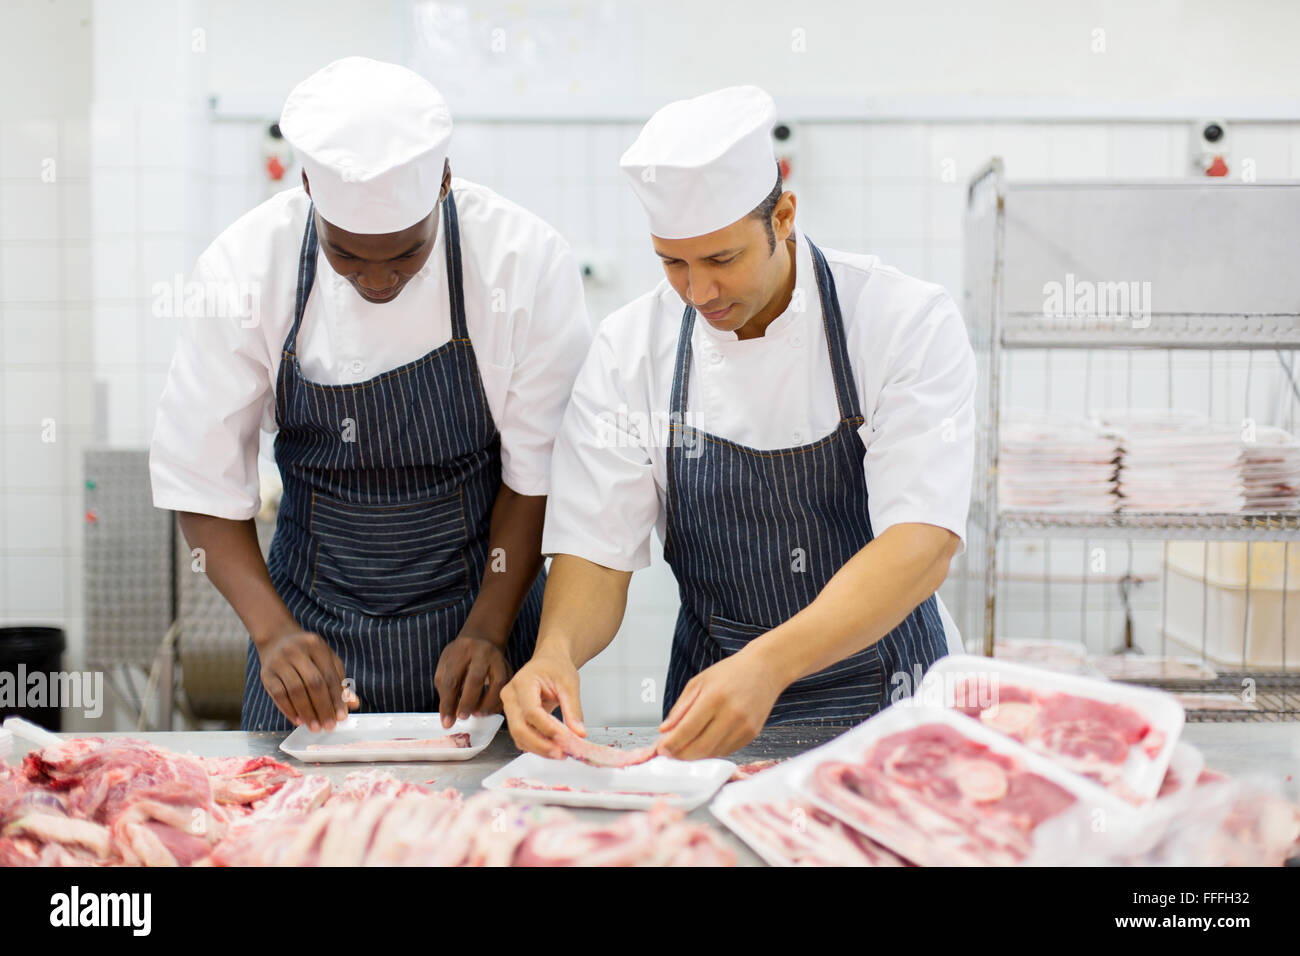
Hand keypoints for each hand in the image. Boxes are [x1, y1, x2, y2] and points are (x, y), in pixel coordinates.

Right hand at [256, 628, 352, 731]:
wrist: (276, 639)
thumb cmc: (307, 653)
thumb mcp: (326, 660)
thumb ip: (339, 681)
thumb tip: (353, 704)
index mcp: (316, 646)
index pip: (329, 675)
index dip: (337, 698)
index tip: (342, 717)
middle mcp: (296, 651)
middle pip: (313, 683)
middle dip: (323, 707)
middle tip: (329, 725)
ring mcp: (279, 662)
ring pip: (295, 690)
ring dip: (306, 712)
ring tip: (314, 726)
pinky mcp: (266, 674)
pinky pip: (278, 695)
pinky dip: (289, 710)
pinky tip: (298, 721)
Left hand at [435, 633, 512, 727]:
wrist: (482, 639)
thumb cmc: (460, 656)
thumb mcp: (446, 666)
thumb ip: (445, 691)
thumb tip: (449, 718)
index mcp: (462, 651)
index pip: (452, 679)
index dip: (448, 702)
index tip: (447, 721)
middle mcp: (482, 652)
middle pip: (476, 679)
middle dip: (468, 702)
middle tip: (462, 717)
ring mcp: (499, 659)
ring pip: (497, 684)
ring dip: (487, 704)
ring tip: (477, 714)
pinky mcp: (509, 668)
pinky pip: (506, 689)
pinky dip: (497, 703)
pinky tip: (488, 710)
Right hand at [500, 649, 584, 758]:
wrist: (549, 662)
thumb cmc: (556, 668)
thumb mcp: (570, 684)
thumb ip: (574, 709)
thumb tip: (579, 733)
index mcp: (522, 683)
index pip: (531, 711)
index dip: (547, 728)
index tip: (565, 738)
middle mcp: (511, 696)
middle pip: (519, 728)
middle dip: (540, 745)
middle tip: (561, 753)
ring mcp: (509, 708)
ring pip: (518, 736)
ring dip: (539, 748)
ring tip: (560, 753)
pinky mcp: (514, 718)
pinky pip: (521, 736)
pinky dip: (536, 745)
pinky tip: (552, 747)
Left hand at [656, 650, 784, 759]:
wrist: (765, 669)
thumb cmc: (730, 673)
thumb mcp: (699, 682)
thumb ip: (680, 708)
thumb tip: (665, 730)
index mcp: (714, 697)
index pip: (687, 729)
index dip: (671, 743)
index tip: (661, 749)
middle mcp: (732, 714)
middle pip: (700, 747)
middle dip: (680, 755)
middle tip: (669, 753)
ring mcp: (744, 726)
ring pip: (713, 752)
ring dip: (695, 755)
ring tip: (684, 748)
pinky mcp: (752, 734)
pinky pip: (726, 751)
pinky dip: (711, 751)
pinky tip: (703, 743)